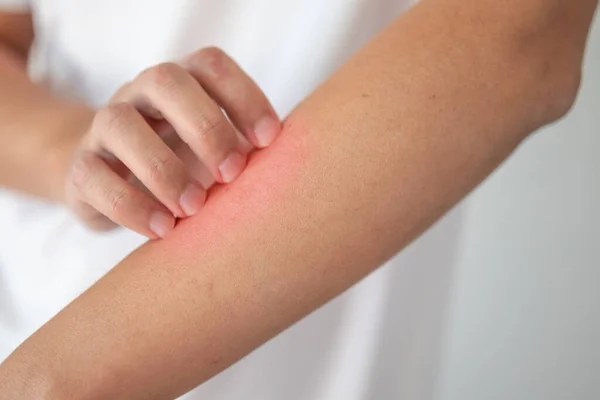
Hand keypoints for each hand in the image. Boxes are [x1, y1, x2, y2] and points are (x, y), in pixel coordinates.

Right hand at [64, 47, 280, 238]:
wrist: (118, 184)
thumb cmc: (186, 166)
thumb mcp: (216, 153)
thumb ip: (243, 152)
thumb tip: (288, 173)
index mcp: (182, 83)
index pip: (211, 66)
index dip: (244, 97)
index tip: (270, 141)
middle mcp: (140, 94)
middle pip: (165, 81)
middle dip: (205, 127)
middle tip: (233, 174)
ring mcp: (105, 127)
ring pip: (121, 125)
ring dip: (164, 168)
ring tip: (194, 209)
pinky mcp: (81, 168)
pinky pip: (93, 177)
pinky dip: (131, 206)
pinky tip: (165, 230)